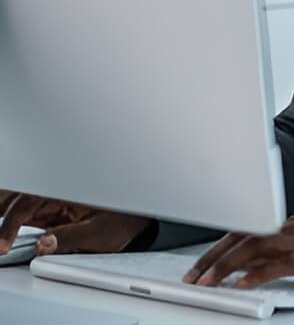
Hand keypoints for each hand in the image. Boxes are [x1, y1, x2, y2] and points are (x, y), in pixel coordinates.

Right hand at [0, 190, 152, 254]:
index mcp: (67, 188)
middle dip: (2, 214)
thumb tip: (43, 245)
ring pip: (16, 200)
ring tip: (1, 239)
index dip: (10, 224)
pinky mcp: (47, 209)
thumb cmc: (124, 219)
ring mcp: (50, 198)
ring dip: (4, 213)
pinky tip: (5, 231)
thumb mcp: (101, 232)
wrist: (139, 214)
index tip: (2, 245)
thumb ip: (71, 237)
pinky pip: (22, 209)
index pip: (28, 202)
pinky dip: (10, 217)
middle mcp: (55, 188)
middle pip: (16, 196)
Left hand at [186, 216, 293, 296]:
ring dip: (225, 266)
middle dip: (213, 256)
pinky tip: (241, 285)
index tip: (200, 264)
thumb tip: (258, 272)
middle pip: (245, 235)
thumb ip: (292, 258)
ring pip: (256, 247)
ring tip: (205, 282)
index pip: (250, 229)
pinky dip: (256, 274)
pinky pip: (280, 264)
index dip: (221, 246)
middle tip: (192, 276)